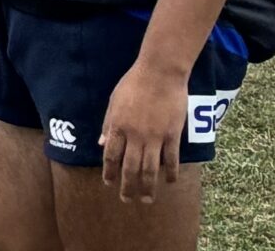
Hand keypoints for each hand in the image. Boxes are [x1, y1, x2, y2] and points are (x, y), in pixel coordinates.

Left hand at [100, 58, 186, 203]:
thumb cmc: (133, 83)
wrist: (160, 73)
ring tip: (147, 199)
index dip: (109, 172)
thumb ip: (109, 124)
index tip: (109, 184)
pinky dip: (170, 173)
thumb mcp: (114, 101)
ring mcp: (155, 137)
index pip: (111, 156)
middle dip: (128, 186)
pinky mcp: (172, 135)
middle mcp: (135, 135)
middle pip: (130, 167)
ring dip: (148, 186)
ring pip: (150, 169)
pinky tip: (169, 182)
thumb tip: (102, 144)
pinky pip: (171, 159)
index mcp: (118, 126)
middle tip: (127, 200)